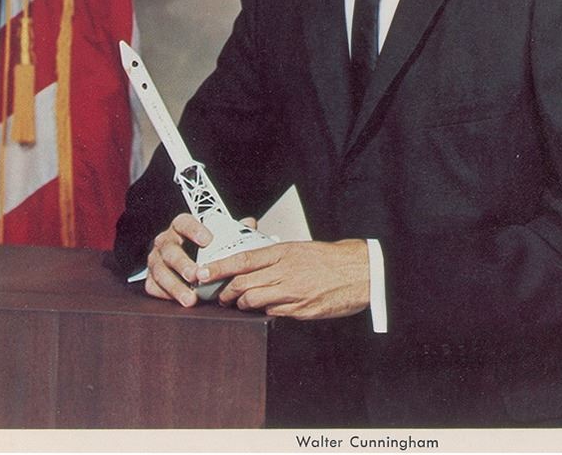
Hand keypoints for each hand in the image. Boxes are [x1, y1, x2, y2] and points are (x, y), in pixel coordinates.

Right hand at [144, 212, 255, 307]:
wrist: (182, 259)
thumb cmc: (202, 247)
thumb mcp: (216, 236)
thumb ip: (232, 230)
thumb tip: (250, 223)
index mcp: (180, 227)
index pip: (183, 222)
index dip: (194, 230)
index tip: (208, 239)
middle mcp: (165, 241)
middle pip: (170, 250)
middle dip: (183, 264)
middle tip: (197, 276)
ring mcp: (156, 259)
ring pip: (160, 271)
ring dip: (175, 286)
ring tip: (190, 298)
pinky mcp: (151, 277)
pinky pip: (153, 286)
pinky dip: (165, 294)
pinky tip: (179, 300)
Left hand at [200, 239, 369, 319]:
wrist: (359, 272)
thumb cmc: (330, 259)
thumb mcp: (299, 249)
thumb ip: (276, 256)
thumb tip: (254, 263)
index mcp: (283, 252)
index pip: (242, 258)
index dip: (218, 267)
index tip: (202, 273)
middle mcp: (284, 271)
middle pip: (242, 283)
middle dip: (226, 292)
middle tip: (221, 295)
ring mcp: (292, 292)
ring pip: (253, 300)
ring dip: (242, 305)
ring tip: (241, 305)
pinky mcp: (300, 310)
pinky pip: (272, 313)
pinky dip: (264, 312)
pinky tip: (265, 310)